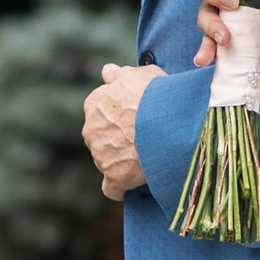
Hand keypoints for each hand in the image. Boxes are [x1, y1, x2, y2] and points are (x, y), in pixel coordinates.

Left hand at [83, 61, 162, 197]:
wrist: (168, 122)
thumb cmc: (157, 94)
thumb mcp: (141, 74)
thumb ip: (120, 74)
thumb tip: (106, 71)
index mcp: (94, 103)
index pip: (98, 112)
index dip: (118, 117)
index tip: (135, 119)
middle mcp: (90, 129)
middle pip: (100, 138)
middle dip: (117, 140)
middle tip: (143, 139)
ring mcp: (100, 155)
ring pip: (106, 161)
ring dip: (121, 161)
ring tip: (146, 158)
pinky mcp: (113, 177)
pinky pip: (112, 188)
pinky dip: (121, 188)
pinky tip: (133, 184)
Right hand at [192, 0, 259, 63]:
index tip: (233, 2)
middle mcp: (217, 4)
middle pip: (204, 12)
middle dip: (212, 24)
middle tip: (225, 37)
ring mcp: (219, 24)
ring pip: (206, 32)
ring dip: (207, 45)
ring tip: (206, 58)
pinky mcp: (225, 42)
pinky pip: (214, 48)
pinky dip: (210, 55)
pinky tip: (205, 62)